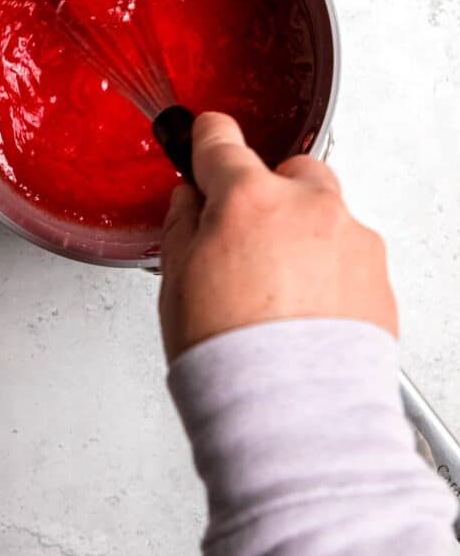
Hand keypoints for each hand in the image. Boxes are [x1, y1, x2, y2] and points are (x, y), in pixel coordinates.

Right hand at [159, 112, 397, 361]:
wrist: (292, 416)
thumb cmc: (231, 356)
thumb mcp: (177, 279)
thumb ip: (183, 223)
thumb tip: (191, 201)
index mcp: (249, 198)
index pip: (221, 140)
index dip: (207, 139)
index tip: (206, 140)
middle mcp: (307, 206)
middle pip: (288, 169)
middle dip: (268, 192)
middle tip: (246, 237)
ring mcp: (349, 239)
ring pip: (324, 212)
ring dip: (302, 233)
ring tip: (277, 291)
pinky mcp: (378, 275)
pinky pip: (349, 253)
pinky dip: (330, 270)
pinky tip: (304, 310)